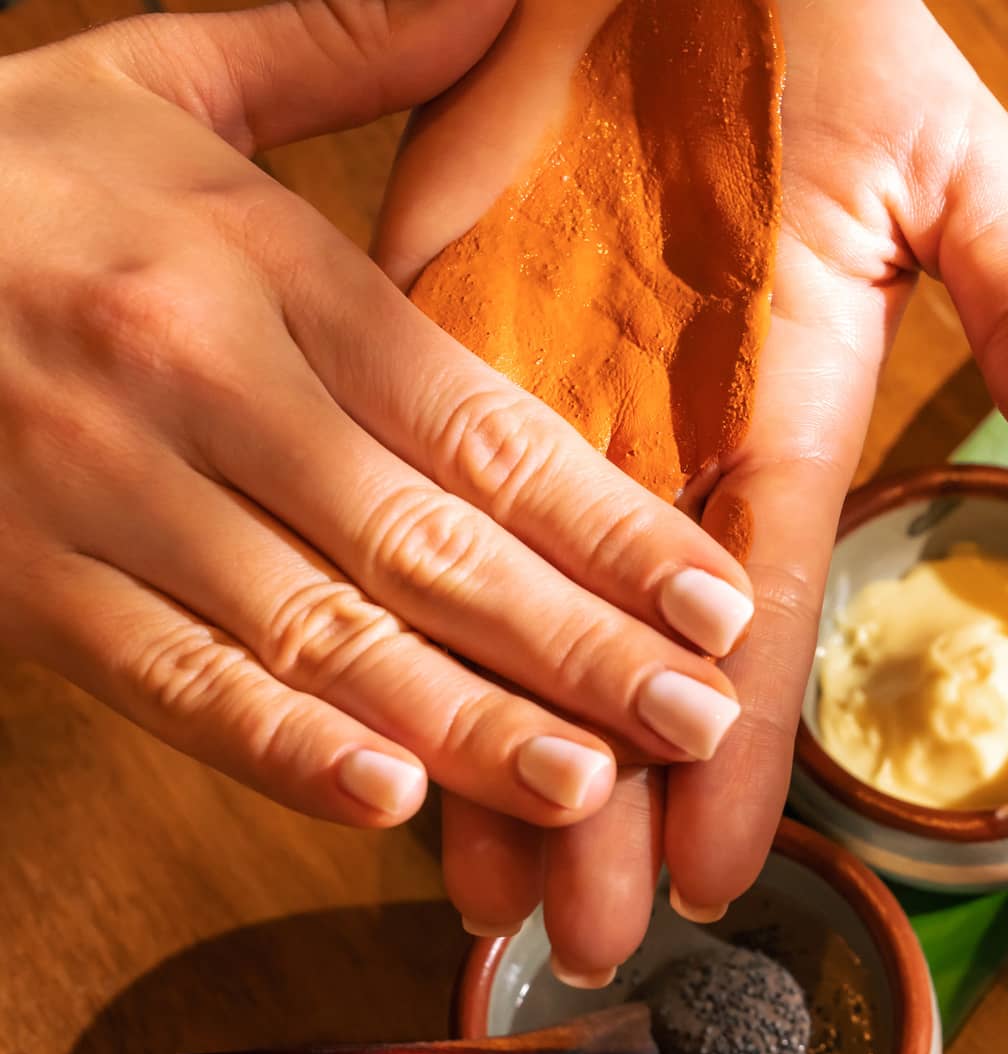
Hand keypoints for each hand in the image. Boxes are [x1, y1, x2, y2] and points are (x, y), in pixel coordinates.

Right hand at [0, 1, 750, 836]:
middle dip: (578, 646)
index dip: (613, 524)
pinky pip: (169, 682)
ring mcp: (103, 492)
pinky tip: (386, 800)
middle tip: (696, 721)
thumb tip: (502, 3)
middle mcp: (196, 380)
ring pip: (318, 632)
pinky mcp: (25, 584)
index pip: (482, 423)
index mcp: (258, 266)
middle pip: (428, 542)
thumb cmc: (1, 177)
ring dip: (462, 722)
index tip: (717, 600)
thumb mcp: (157, 82)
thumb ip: (333, 49)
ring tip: (585, 784)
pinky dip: (278, 747)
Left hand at [379, 0, 1007, 972]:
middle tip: (581, 936)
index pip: (756, 615)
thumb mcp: (958, 170)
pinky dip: (400, 598)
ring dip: (492, 736)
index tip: (715, 872)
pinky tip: (379, 706)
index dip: (737, 749)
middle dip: (604, 797)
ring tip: (474, 879)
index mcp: (779, 414)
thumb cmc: (828, 30)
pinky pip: (418, 491)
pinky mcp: (449, 332)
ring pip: (515, 602)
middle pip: (626, 649)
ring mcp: (551, 399)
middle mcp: (660, 441)